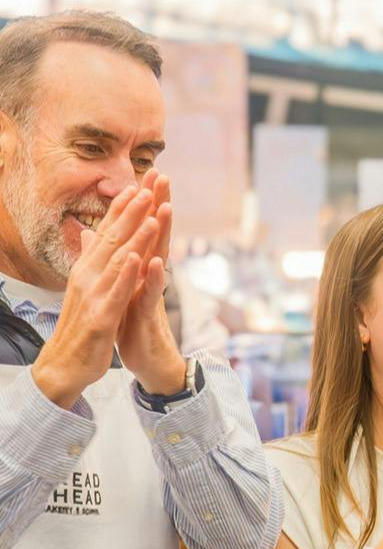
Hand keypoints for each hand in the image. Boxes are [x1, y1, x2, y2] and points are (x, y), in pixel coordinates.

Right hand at [30, 184, 159, 407]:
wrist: (66, 364)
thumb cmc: (83, 326)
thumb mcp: (90, 291)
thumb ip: (95, 264)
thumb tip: (93, 239)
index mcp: (88, 270)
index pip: (107, 233)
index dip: (123, 209)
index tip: (139, 184)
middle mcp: (88, 276)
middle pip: (112, 238)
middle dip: (132, 211)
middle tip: (149, 185)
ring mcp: (93, 295)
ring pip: (117, 259)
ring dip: (135, 235)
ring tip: (151, 212)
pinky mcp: (101, 316)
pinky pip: (116, 291)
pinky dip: (127, 273)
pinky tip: (139, 257)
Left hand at [114, 170, 187, 395]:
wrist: (149, 360)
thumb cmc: (134, 325)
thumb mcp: (122, 288)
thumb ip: (118, 261)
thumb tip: (105, 237)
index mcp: (140, 268)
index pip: (143, 230)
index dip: (144, 203)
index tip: (146, 174)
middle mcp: (150, 276)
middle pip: (156, 235)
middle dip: (159, 205)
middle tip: (163, 177)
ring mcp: (151, 294)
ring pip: (158, 258)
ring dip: (163, 234)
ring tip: (165, 208)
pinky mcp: (149, 315)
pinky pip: (152, 294)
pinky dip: (153, 278)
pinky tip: (155, 262)